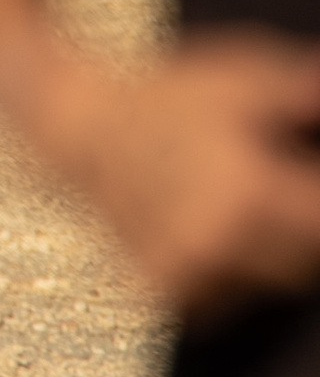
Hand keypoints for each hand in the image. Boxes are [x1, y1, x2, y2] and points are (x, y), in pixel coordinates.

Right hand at [52, 40, 319, 317]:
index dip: (318, 204)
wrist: (81, 127)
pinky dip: (235, 270)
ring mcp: (189, 273)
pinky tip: (215, 227)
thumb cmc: (165, 98)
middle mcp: (219, 244)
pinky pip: (230, 297)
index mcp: (249, 193)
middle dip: (304, 225)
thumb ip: (305, 94)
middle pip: (307, 263)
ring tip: (240, 202)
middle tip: (277, 187)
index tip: (305, 184)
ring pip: (271, 285)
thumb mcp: (244, 79)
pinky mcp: (167, 290)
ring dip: (274, 251)